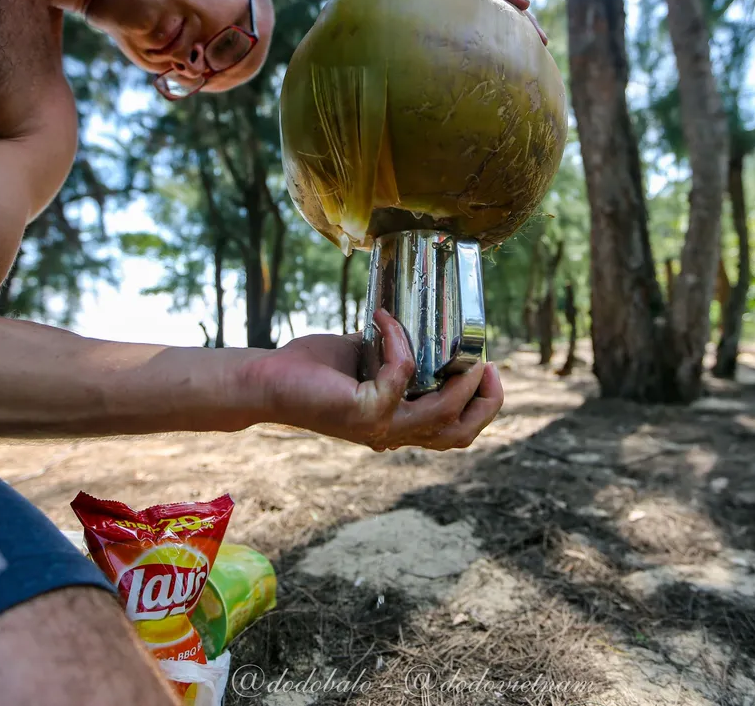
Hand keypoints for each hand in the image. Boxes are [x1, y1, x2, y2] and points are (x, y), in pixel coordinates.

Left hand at [239, 309, 503, 450]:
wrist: (266, 380)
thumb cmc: (311, 370)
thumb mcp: (365, 361)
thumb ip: (394, 356)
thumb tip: (418, 326)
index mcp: (397, 425)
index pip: (453, 433)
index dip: (481, 408)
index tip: (487, 370)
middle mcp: (392, 434)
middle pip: (459, 434)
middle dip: (486, 403)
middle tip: (488, 367)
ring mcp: (380, 427)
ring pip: (442, 412)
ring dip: (459, 378)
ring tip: (460, 347)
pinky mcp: (365, 411)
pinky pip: (402, 370)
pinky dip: (398, 338)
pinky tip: (381, 318)